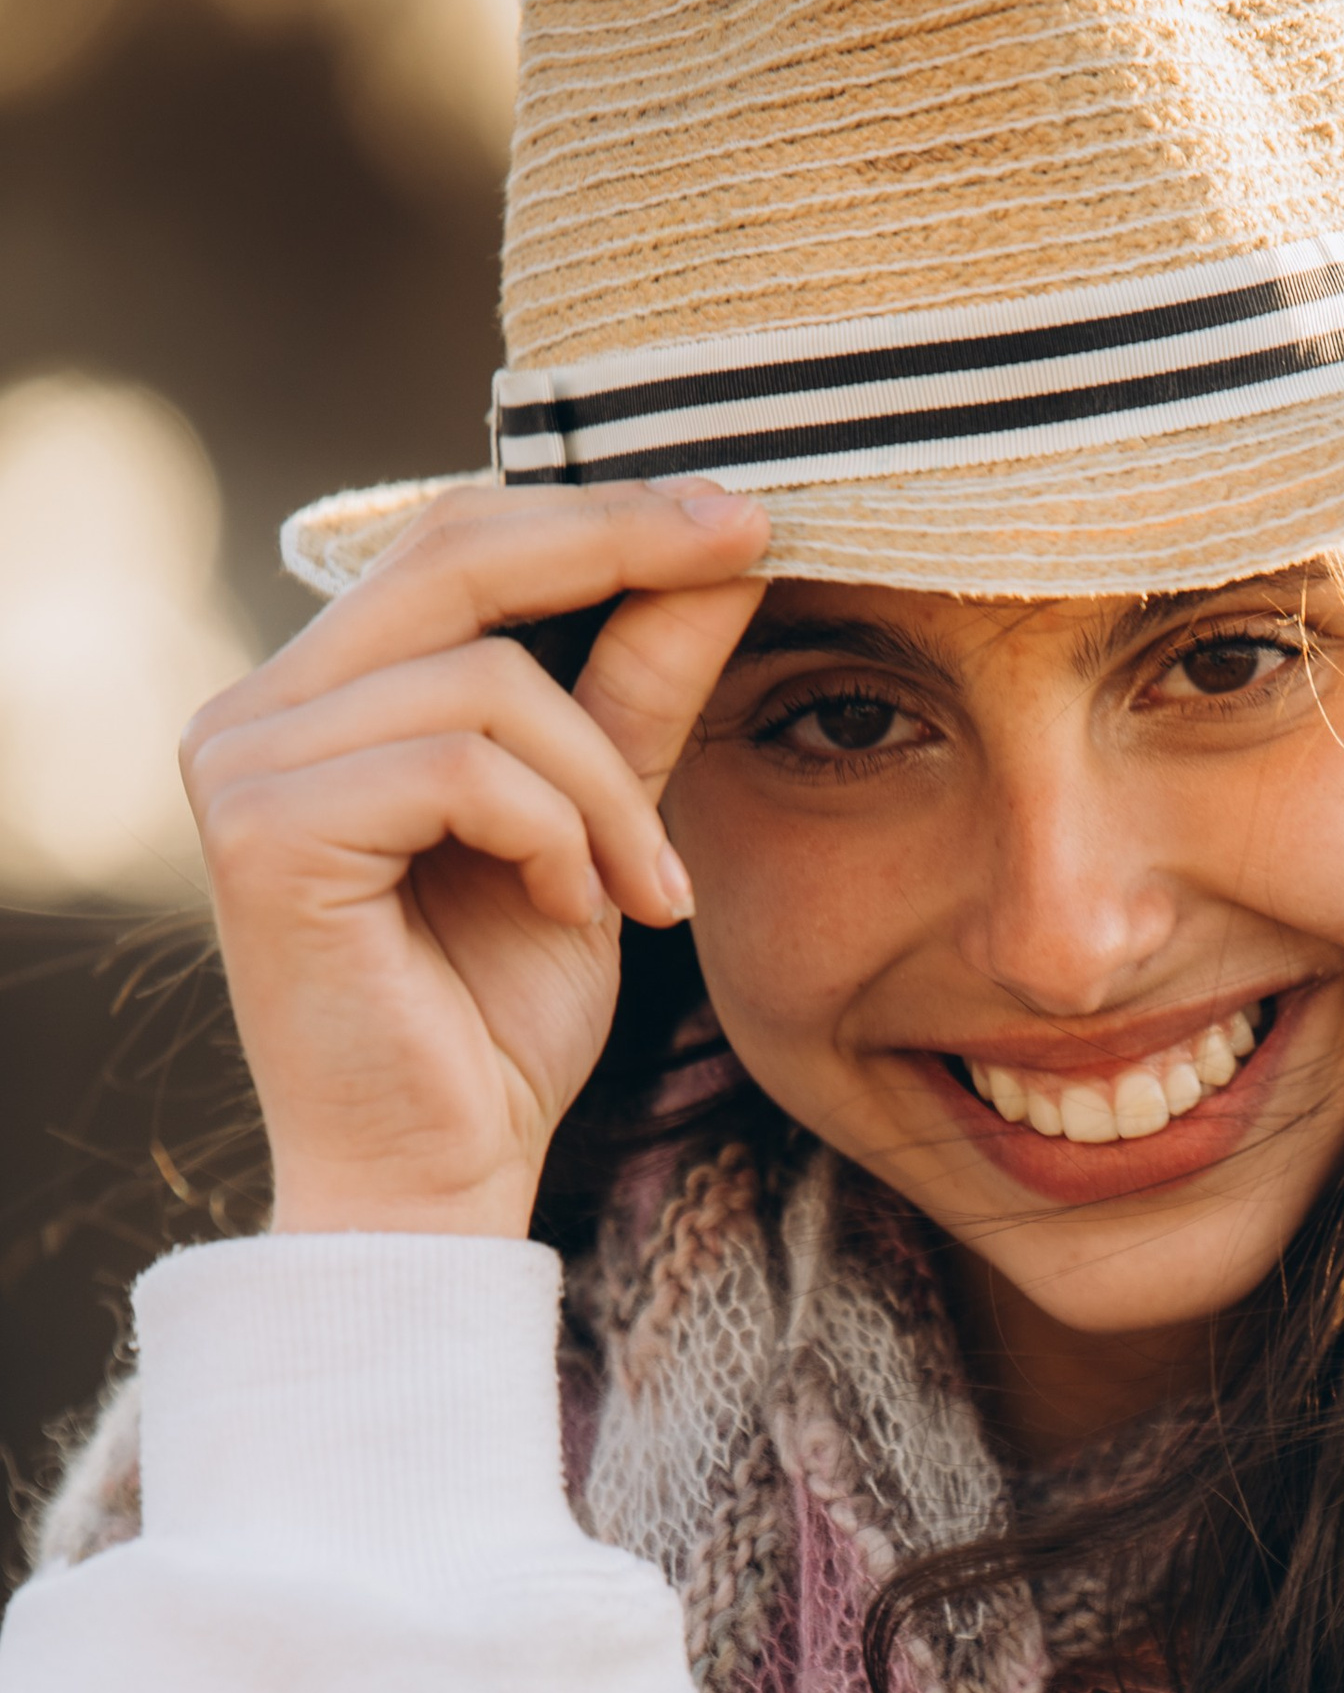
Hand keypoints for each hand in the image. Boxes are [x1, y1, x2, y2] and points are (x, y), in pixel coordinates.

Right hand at [181, 479, 770, 1238]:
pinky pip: (463, 765)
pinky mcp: (267, 831)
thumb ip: (638, 692)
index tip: (742, 513)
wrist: (441, 1180)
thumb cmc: (502, 1024)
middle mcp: (258, 711)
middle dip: (621, 547)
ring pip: (485, 680)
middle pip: (455, 552)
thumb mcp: (600, 829)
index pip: (458, 541)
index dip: (600, 511)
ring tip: (642, 891)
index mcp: (320, 696)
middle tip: (751, 554)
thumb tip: (724, 547)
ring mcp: (244, 764)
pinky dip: (555, 834)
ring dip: (607, 787)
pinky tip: (576, 913)